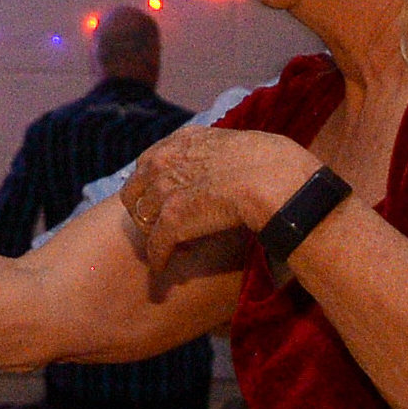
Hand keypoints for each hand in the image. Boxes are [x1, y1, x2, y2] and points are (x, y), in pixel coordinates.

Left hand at [119, 127, 317, 271]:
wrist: (272, 179)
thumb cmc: (270, 161)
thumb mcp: (233, 143)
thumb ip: (215, 154)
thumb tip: (225, 166)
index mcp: (179, 141)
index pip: (147, 165)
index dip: (154, 186)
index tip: (168, 200)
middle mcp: (164, 163)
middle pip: (134, 194)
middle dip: (147, 212)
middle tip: (166, 227)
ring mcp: (164, 192)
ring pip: (143, 221)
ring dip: (156, 235)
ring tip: (175, 246)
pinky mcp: (171, 221)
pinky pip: (156, 246)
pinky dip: (159, 259)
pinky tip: (164, 267)